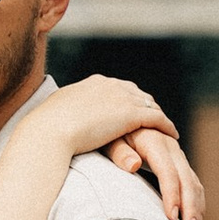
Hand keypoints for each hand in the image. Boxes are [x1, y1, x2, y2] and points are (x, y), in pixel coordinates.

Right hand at [27, 73, 173, 159]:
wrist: (50, 130)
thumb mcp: (56, 112)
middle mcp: (111, 85)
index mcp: (94, 83)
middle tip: (154, 119)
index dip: (128, 100)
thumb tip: (58, 118)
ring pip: (150, 106)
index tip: (133, 110)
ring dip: (159, 117)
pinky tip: (172, 136)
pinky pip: (157, 119)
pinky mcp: (131, 114)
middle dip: (147, 105)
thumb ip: (66, 112)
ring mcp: (123, 98)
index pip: (119, 88)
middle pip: (138, 94)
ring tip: (166, 129)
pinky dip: (166, 126)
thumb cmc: (46, 128)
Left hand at [108, 123, 206, 219]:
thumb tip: (134, 165)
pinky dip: (196, 203)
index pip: (168, 171)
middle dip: (191, 207)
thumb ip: (119, 152)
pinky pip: (193, 184)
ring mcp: (177, 156)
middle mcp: (171, 147)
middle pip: (187, 180)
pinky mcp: (179, 164)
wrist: (119, 122)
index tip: (170, 217)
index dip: (171, 194)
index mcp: (154, 141)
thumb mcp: (109, 140)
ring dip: (196, 208)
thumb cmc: (110, 135)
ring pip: (194, 183)